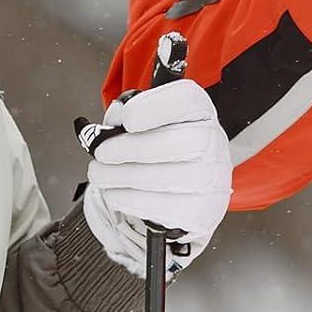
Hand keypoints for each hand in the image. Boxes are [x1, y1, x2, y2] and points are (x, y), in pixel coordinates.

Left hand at [82, 79, 231, 276]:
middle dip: (126, 149)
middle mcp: (211, 143)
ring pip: (158, 178)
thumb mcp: (152, 121)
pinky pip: (154, 206)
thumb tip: (110, 125)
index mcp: (199, 112)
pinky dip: (125, 198)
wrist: (190, 188)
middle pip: (171, 143)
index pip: (185, 100)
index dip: (152, 108)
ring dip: (117, 176)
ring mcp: (209, 180)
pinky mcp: (197, 212)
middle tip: (101, 152)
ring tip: (99, 172)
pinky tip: (115, 190)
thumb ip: (130, 114)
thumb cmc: (166, 148)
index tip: (126, 118)